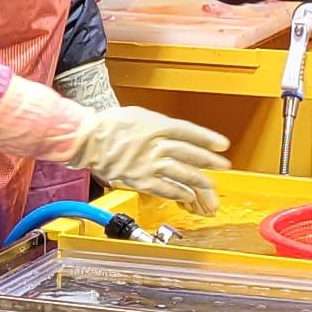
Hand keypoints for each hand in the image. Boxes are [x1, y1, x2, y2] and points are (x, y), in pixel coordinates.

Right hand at [81, 103, 231, 209]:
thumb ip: (158, 125)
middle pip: (190, 153)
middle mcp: (156, 145)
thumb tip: (173, 133)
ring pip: (182, 173)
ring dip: (199, 180)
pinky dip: (179, 192)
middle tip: (223, 165)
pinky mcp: (141, 180)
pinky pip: (165, 188)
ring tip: (210, 184)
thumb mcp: (139, 115)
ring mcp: (150, 164)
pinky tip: (188, 195)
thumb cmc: (110, 125)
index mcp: (157, 126)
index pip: (189, 132)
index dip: (207, 139)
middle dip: (210, 160)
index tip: (222, 144)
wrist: (89, 139)